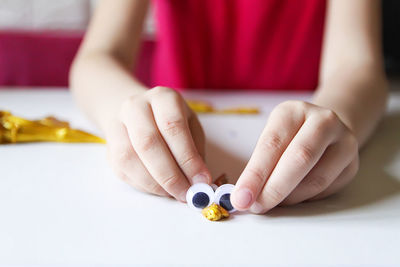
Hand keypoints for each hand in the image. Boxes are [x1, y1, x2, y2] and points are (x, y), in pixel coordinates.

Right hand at [105, 86, 210, 201]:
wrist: (136, 113)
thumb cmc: (170, 121)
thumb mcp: (190, 126)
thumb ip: (196, 151)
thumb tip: (200, 181)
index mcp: (162, 97)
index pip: (173, 126)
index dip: (187, 158)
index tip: (201, 180)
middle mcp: (136, 106)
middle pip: (148, 142)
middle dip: (170, 175)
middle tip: (186, 193)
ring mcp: (117, 125)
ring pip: (129, 158)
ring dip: (154, 183)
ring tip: (174, 193)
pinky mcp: (109, 147)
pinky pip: (122, 170)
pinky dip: (143, 185)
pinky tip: (159, 189)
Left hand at [231, 101, 358, 212]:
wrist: (325, 129)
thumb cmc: (290, 136)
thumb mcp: (271, 138)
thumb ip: (259, 165)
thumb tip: (244, 197)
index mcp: (293, 111)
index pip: (272, 144)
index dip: (255, 174)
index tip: (241, 197)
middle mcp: (322, 121)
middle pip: (299, 158)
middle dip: (274, 188)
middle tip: (256, 207)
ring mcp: (343, 141)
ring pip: (316, 179)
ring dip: (289, 198)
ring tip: (272, 203)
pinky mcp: (352, 164)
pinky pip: (327, 189)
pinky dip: (305, 199)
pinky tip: (292, 197)